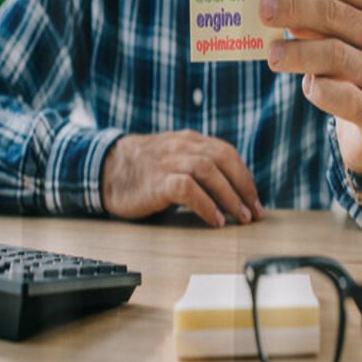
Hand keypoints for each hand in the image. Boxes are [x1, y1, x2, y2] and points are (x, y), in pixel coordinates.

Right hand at [101, 129, 262, 226]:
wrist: (106, 170)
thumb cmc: (146, 171)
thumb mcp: (176, 159)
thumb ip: (200, 166)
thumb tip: (232, 192)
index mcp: (190, 141)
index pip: (227, 153)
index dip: (244, 177)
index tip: (255, 201)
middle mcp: (183, 147)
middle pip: (223, 159)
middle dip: (243, 186)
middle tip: (253, 212)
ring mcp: (169, 161)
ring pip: (208, 171)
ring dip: (229, 196)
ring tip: (239, 218)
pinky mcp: (157, 181)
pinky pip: (187, 189)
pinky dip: (206, 204)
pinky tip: (215, 220)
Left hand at [259, 0, 361, 175]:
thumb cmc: (338, 55)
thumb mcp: (328, 28)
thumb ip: (304, 9)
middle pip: (333, 13)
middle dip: (294, 8)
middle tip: (263, 10)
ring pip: (335, 55)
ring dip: (298, 52)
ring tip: (271, 54)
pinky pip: (346, 98)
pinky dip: (323, 90)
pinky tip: (306, 86)